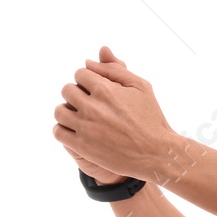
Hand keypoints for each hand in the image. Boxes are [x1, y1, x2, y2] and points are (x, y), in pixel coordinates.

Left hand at [52, 46, 172, 179]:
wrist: (157, 155)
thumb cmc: (152, 120)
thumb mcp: (141, 88)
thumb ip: (114, 70)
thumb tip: (88, 61)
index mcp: (105, 90)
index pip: (80, 74)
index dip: (88, 80)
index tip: (97, 91)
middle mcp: (92, 107)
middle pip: (67, 90)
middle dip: (77, 94)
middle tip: (90, 105)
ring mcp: (85, 127)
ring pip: (59, 111)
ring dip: (68, 111)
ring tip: (81, 118)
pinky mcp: (82, 146)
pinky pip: (58, 132)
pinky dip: (63, 130)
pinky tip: (76, 131)